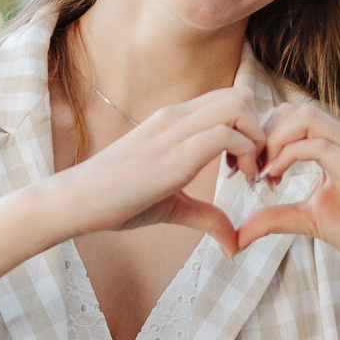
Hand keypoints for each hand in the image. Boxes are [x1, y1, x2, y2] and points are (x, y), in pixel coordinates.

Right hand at [50, 85, 268, 252]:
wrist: (76, 201)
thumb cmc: (117, 201)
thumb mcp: (172, 207)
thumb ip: (206, 217)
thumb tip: (234, 244)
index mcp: (175, 121)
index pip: (229, 99)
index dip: (251, 129)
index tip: (248, 165)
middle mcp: (177, 117)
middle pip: (241, 95)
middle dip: (262, 130)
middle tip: (256, 168)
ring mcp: (175, 131)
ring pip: (238, 107)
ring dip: (257, 140)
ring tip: (249, 175)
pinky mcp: (175, 154)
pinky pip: (226, 135)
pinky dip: (247, 155)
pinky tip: (240, 182)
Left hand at [234, 101, 339, 282]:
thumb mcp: (308, 220)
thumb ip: (275, 217)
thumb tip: (237, 234)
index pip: (293, 117)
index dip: (263, 136)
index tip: (248, 168)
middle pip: (295, 110)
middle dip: (263, 135)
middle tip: (248, 169)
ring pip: (306, 119)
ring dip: (273, 142)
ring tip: (260, 173)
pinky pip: (318, 146)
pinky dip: (288, 157)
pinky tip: (273, 180)